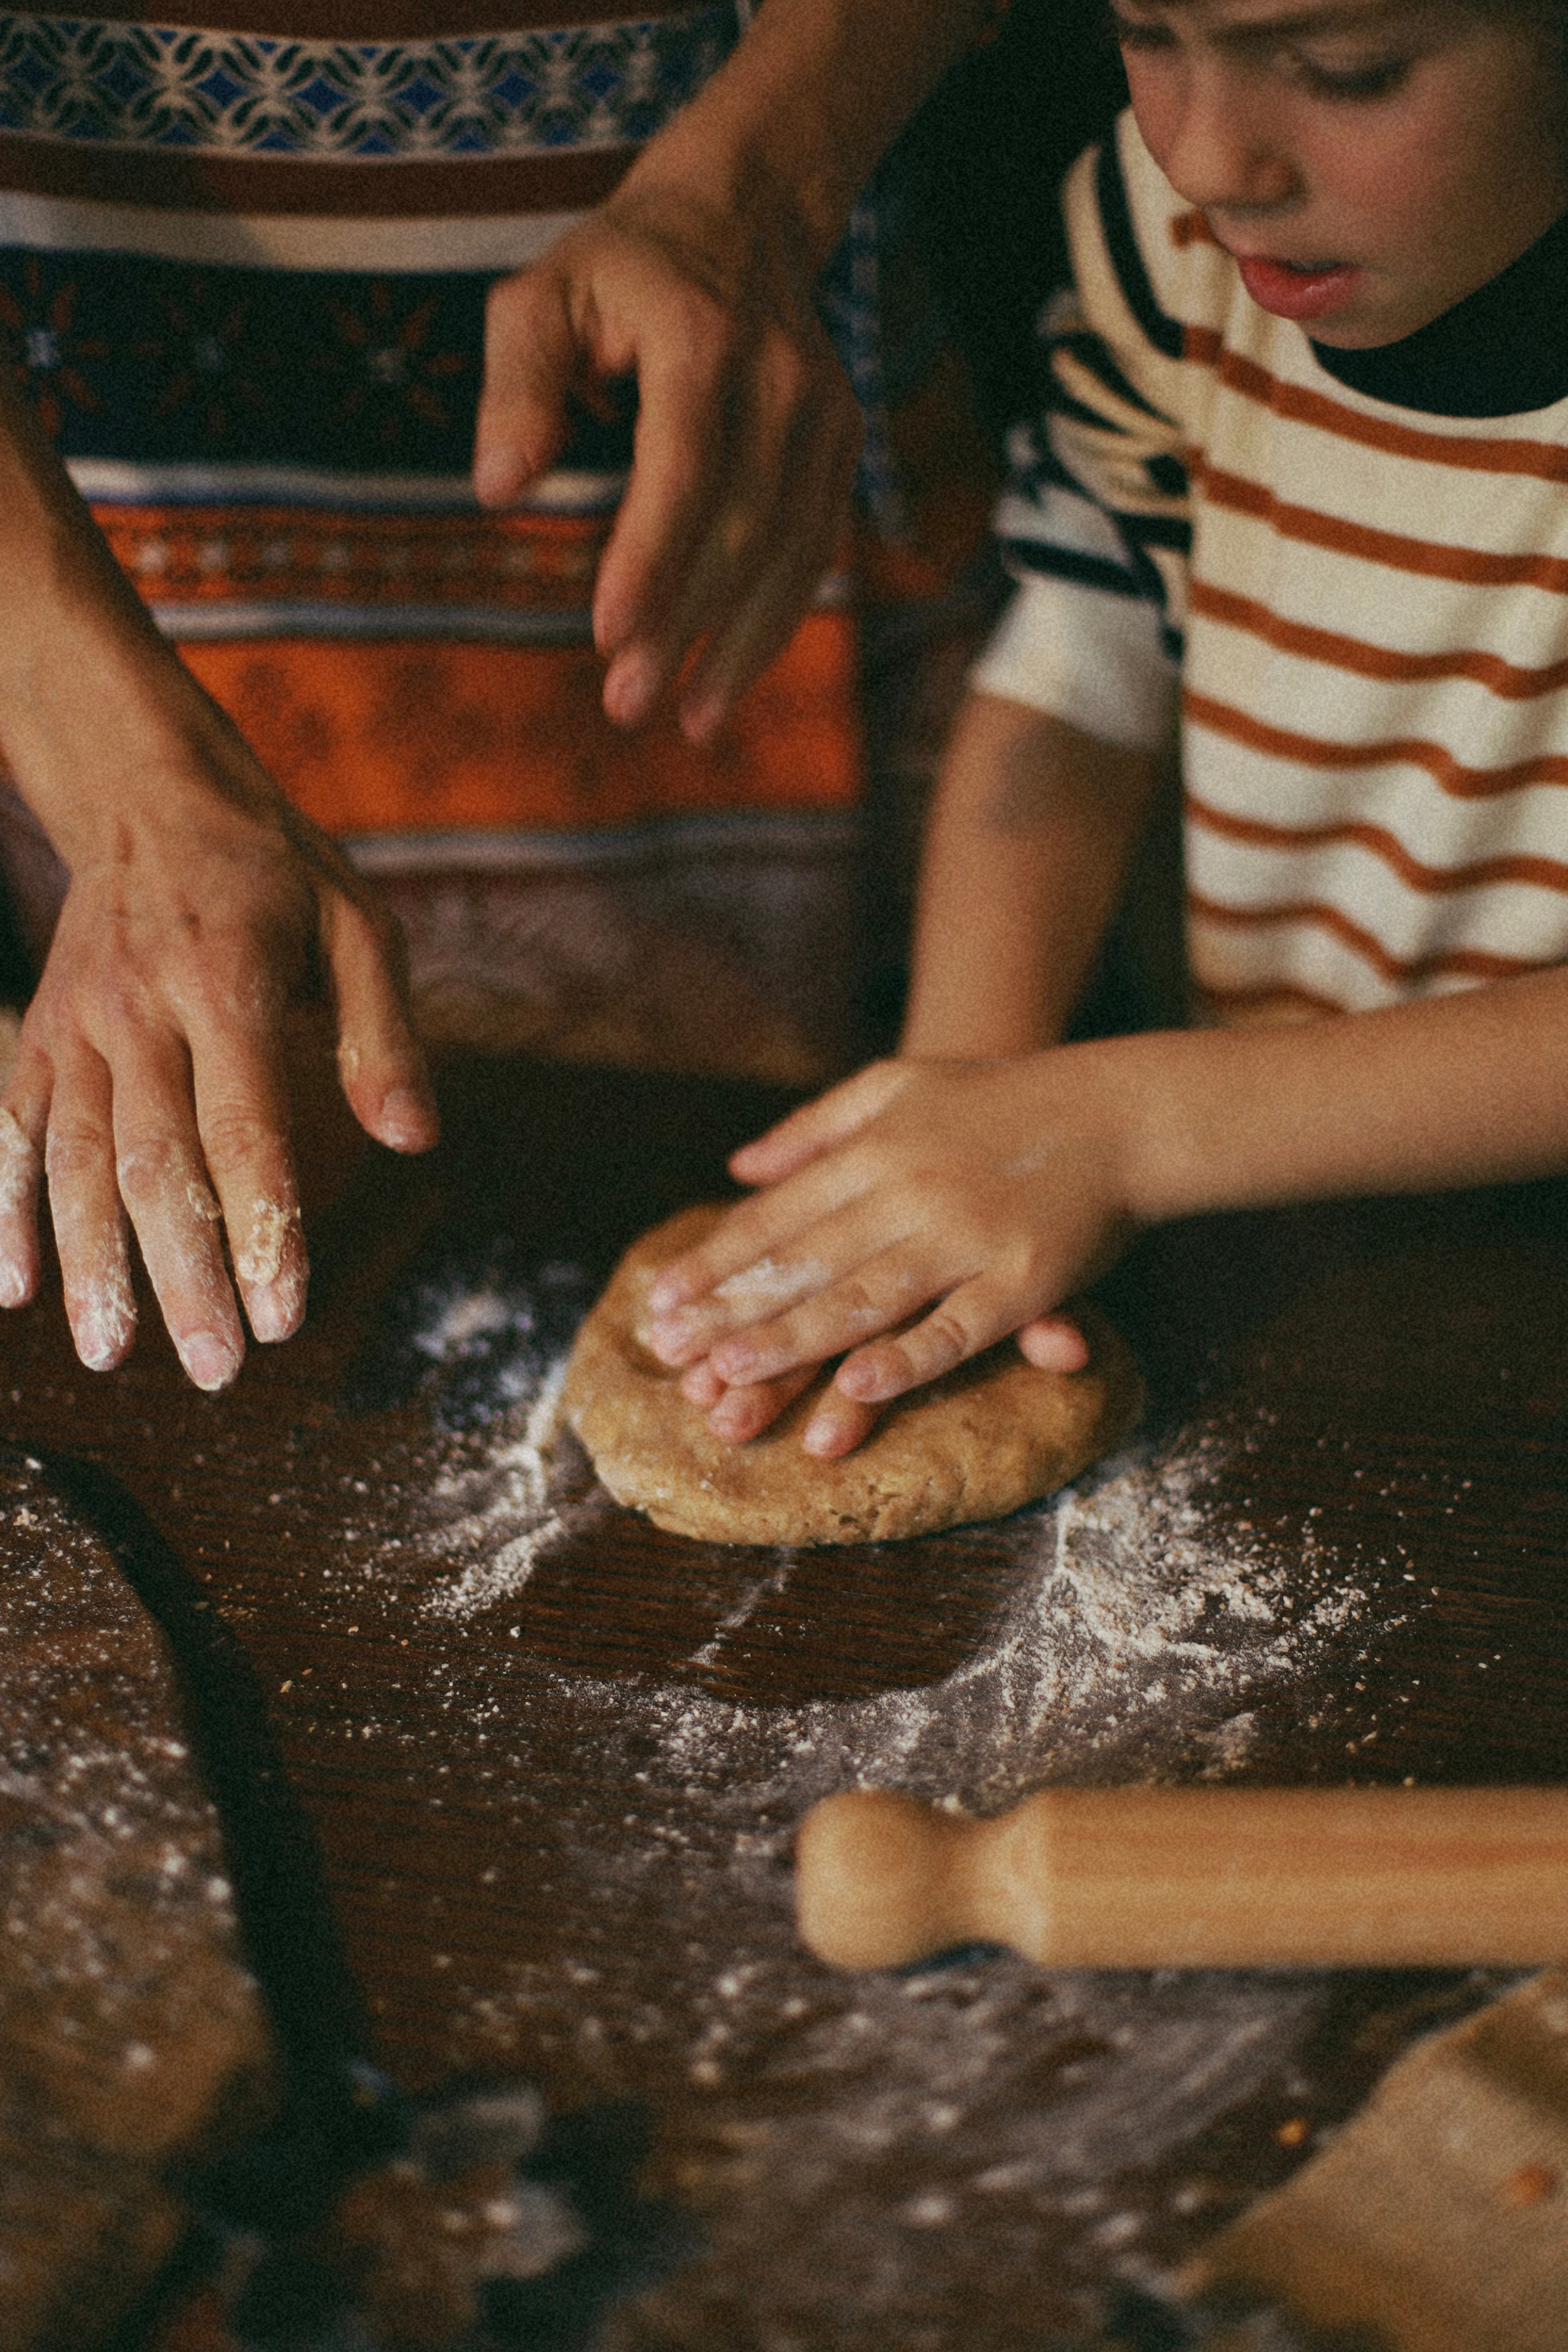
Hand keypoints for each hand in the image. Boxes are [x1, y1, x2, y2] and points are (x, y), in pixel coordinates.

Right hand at [0, 764, 436, 1389]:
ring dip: (91, 1264)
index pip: (245, 1127)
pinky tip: (12, 1290)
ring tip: (111, 1356)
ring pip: (75, 1159)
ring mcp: (77, 1023)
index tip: (285, 1315)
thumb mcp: (358, 926)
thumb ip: (383, 1036)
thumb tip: (412, 1139)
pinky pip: (11, 1131)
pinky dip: (5, 1209)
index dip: (264, 1227)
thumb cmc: (274, 872)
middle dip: (183, 1274)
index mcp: (227, 981)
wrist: (149, 794)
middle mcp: (140, 1008)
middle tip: (217, 1368)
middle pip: (155, 1161)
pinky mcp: (39, 1033)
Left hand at [474, 182, 861, 742]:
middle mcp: (784, 378)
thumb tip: (498, 489)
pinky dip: (774, 621)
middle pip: (741, 525)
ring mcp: (827, 415)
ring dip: (741, 647)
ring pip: (793, 553)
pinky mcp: (844, 448)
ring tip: (690, 721)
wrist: (739, 220)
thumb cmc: (617, 273)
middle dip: (684, 625)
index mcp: (702, 336)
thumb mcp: (542, 296)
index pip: (682, 463)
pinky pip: (816, 551)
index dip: (648, 555)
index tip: (605, 635)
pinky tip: (729, 678)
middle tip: (626, 704)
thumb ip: (515, 385)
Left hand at [642, 1050, 1142, 1455]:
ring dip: (795, 1338)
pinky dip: (907, 1356)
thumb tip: (739, 1168)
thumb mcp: (898, 1085)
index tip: (663, 1299)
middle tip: (673, 1352)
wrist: (1118, 1107)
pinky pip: (956, 1327)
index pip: (780, 1213)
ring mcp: (966, 1235)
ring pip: (865, 1297)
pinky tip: (857, 1383)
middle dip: (734, 1309)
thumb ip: (816, 1126)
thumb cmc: (999, 1099)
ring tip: (731, 1374)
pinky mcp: (1022, 1279)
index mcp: (876, 1147)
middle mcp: (910, 1189)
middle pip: (807, 1261)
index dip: (718, 1259)